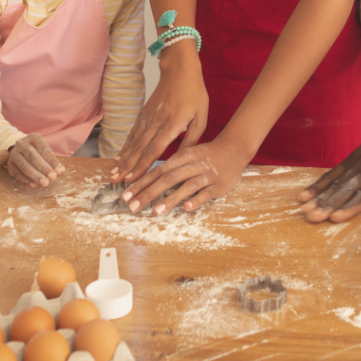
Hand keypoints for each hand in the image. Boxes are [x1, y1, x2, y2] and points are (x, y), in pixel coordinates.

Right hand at [7, 134, 64, 187]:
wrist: (20, 150)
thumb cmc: (37, 151)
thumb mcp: (45, 150)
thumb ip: (52, 160)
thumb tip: (60, 170)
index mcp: (33, 138)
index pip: (43, 149)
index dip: (51, 160)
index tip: (58, 171)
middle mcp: (22, 144)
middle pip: (33, 157)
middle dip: (43, 168)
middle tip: (52, 178)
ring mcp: (14, 154)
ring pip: (24, 166)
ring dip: (35, 176)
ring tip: (44, 183)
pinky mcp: (9, 165)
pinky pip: (16, 173)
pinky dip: (25, 180)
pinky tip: (33, 185)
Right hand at [110, 46, 208, 183]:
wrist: (180, 71)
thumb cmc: (194, 94)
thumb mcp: (201, 117)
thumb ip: (192, 139)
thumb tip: (182, 159)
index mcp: (172, 125)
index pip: (154, 149)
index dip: (142, 166)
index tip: (132, 179)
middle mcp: (156, 123)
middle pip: (139, 149)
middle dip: (127, 167)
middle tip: (115, 182)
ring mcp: (147, 118)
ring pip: (133, 142)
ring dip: (123, 159)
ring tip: (113, 173)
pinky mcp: (143, 114)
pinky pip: (132, 133)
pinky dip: (125, 146)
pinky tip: (119, 157)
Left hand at [120, 138, 246, 213]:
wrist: (234, 149)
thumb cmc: (207, 155)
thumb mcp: (188, 155)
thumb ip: (171, 167)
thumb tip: (147, 181)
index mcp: (183, 157)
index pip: (158, 170)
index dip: (141, 183)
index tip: (125, 196)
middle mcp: (193, 165)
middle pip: (168, 178)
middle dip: (149, 193)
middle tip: (132, 207)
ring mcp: (206, 175)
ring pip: (187, 186)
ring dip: (170, 199)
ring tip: (155, 211)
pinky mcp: (218, 185)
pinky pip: (205, 193)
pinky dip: (195, 200)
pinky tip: (185, 209)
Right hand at [298, 114, 360, 221]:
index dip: (351, 206)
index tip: (335, 217)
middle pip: (346, 191)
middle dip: (329, 205)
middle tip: (312, 217)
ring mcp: (357, 166)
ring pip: (336, 183)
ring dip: (320, 197)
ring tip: (305, 210)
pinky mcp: (350, 160)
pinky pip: (332, 174)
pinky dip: (318, 184)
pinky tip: (305, 195)